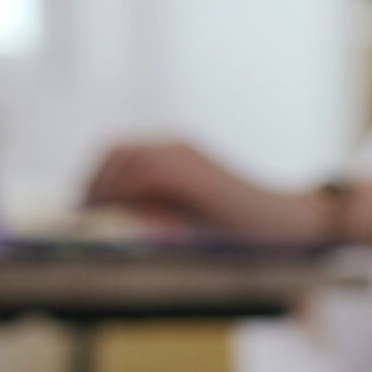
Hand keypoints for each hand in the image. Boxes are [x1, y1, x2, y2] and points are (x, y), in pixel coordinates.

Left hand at [84, 141, 322, 241]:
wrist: (286, 221)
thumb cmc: (241, 226)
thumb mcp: (187, 213)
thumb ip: (154, 208)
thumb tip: (113, 218)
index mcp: (177, 152)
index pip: (120, 153)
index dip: (98, 177)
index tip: (87, 208)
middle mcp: (177, 146)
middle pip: (116, 151)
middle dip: (95, 182)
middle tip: (85, 216)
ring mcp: (186, 155)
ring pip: (125, 159)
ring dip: (106, 189)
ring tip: (98, 220)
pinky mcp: (192, 171)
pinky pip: (143, 174)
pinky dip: (125, 194)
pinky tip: (119, 217)